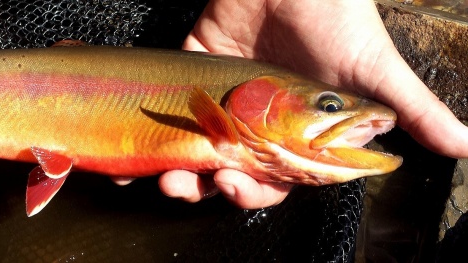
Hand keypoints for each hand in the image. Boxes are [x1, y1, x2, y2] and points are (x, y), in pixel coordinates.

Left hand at [161, 0, 467, 207]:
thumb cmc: (336, 15)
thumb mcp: (372, 67)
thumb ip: (411, 109)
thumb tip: (465, 145)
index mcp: (293, 133)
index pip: (271, 179)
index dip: (252, 191)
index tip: (236, 187)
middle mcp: (254, 123)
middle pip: (224, 171)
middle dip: (204, 187)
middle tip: (186, 187)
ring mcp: (221, 99)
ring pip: (192, 149)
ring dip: (173, 169)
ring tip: (160, 177)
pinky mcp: (191, 71)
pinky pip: (164, 108)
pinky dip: (146, 129)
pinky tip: (130, 152)